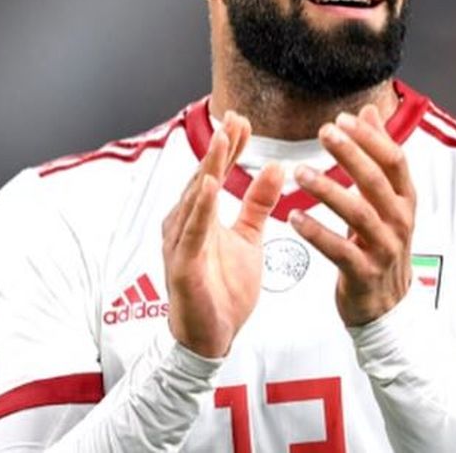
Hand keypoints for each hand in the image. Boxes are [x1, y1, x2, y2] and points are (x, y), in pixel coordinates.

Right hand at [163, 111, 283, 357]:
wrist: (211, 337)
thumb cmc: (223, 289)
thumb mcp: (250, 239)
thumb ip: (258, 204)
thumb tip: (274, 167)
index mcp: (200, 216)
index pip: (215, 171)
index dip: (229, 146)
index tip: (243, 120)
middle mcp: (185, 223)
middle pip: (203, 176)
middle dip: (219, 147)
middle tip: (234, 118)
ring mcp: (180, 242)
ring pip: (195, 197)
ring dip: (209, 167)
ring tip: (223, 139)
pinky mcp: (182, 264)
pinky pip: (192, 231)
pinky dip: (201, 207)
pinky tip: (211, 185)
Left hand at [289, 104, 415, 326]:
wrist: (387, 306)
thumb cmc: (381, 244)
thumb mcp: (387, 199)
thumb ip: (377, 155)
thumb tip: (371, 111)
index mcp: (404, 199)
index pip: (394, 160)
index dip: (370, 138)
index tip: (343, 119)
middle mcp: (399, 221)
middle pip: (376, 181)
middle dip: (350, 154)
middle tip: (324, 133)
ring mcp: (383, 248)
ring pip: (358, 213)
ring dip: (328, 190)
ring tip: (299, 173)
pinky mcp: (364, 273)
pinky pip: (339, 250)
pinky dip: (316, 233)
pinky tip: (294, 217)